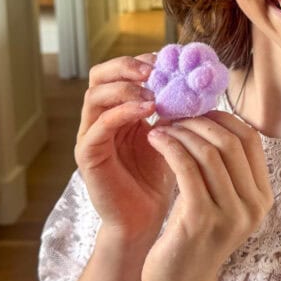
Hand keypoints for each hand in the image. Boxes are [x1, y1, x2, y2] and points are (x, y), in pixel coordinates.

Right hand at [75, 54, 173, 244]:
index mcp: (117, 111)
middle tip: (154, 69)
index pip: (118, 72)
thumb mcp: (170, 136)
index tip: (166, 59)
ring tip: (152, 91)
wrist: (145, 220)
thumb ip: (173, 110)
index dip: (140, 61)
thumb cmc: (159, 178)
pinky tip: (147, 111)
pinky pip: (98, 126)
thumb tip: (194, 81)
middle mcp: (99, 119)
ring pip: (94, 96)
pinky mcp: (87, 156)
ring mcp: (90, 136)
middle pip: (98, 76)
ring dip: (124, 88)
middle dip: (126, 66)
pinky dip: (122, 112)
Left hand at [142, 111, 272, 280]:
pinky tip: (155, 140)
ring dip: (182, 132)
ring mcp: (230, 214)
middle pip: (231, 141)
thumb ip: (224, 169)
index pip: (250, 139)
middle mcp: (253, 206)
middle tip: (174, 114)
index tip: (196, 110)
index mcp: (262, 198)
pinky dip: (170, 147)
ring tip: (161, 126)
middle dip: (200, 121)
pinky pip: (187, 168)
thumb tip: (211, 118)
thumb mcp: (220, 202)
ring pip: (209, 151)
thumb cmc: (194, 238)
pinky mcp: (201, 219)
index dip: (223, 117)